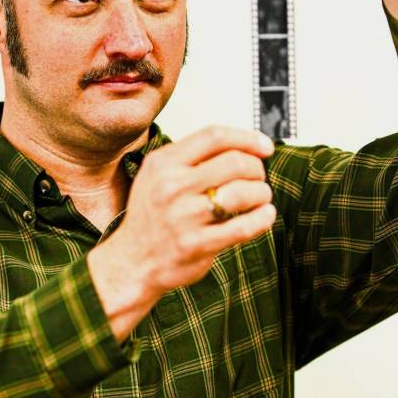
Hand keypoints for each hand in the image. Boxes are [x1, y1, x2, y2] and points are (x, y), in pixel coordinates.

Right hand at [87, 126, 275, 340]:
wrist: (132, 261)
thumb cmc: (151, 217)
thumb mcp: (157, 176)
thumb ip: (191, 159)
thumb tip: (242, 146)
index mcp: (163, 164)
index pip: (214, 136)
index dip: (247, 138)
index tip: (264, 147)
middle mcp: (171, 187)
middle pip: (234, 162)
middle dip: (256, 169)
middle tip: (259, 177)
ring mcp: (183, 217)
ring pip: (242, 193)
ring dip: (261, 192)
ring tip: (261, 197)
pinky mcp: (196, 245)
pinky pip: (242, 227)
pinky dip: (262, 218)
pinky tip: (264, 215)